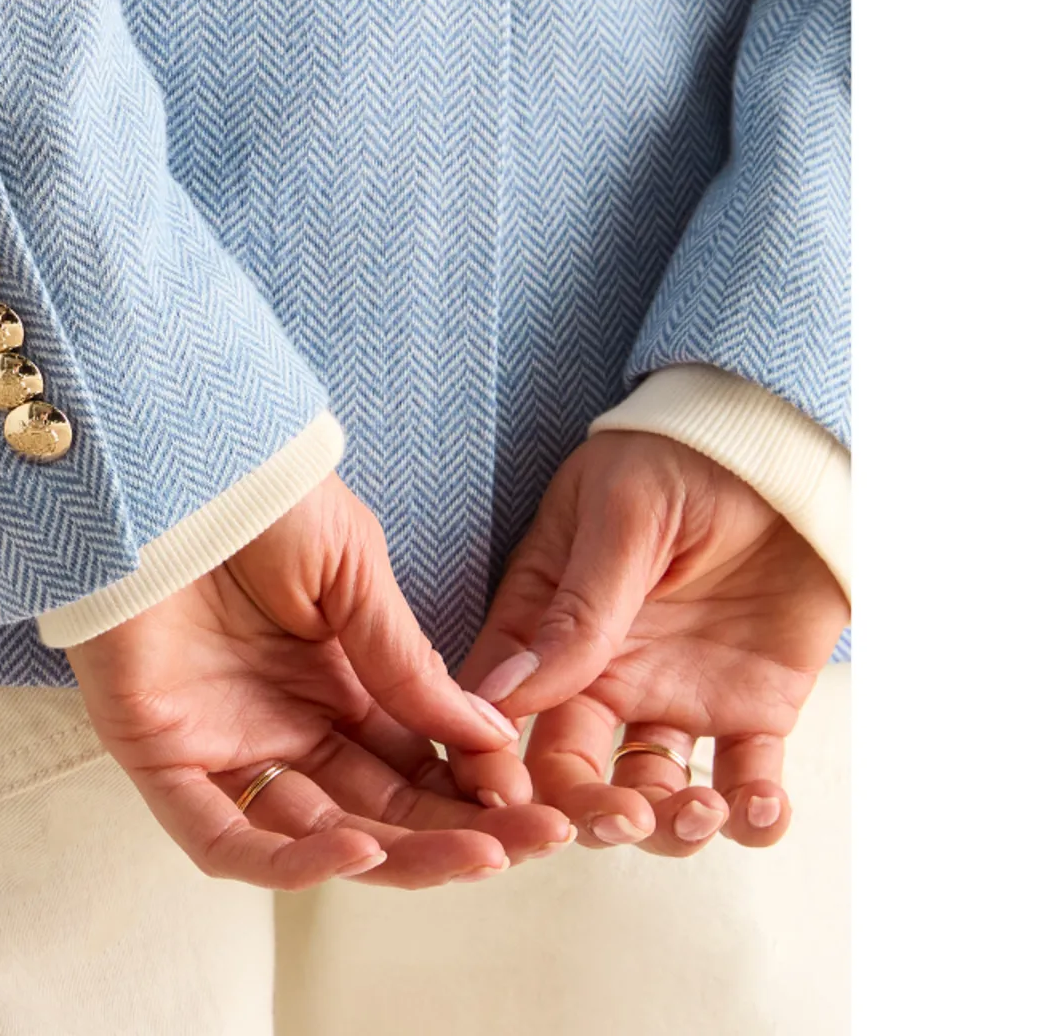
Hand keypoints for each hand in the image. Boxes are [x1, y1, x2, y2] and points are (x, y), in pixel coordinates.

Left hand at [63, 473, 574, 890]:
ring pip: (316, 835)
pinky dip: (292, 861)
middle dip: (455, 832)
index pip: (413, 760)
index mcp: (332, 677)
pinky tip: (363, 850)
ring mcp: (223, 743)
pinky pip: (226, 837)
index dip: (474, 789)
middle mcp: (283, 721)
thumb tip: (490, 738)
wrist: (162, 460)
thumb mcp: (352, 571)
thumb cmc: (255, 496)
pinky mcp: (162, 758)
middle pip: (376, 808)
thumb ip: (406, 662)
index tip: (534, 801)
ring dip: (397, 855)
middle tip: (530, 842)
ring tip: (472, 852)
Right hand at [455, 431, 847, 856]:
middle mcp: (601, 673)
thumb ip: (576, 609)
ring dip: (670, 824)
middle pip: (571, 770)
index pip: (498, 709)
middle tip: (624, 816)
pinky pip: (747, 783)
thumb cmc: (679, 461)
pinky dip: (754, 815)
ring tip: (701, 807)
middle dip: (589, 811)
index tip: (510, 801)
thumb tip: (500, 696)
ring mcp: (673, 695)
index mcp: (545, 622)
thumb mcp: (619, 517)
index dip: (494, 765)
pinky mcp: (749, 710)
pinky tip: (756, 805)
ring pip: (654, 792)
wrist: (781, 451)